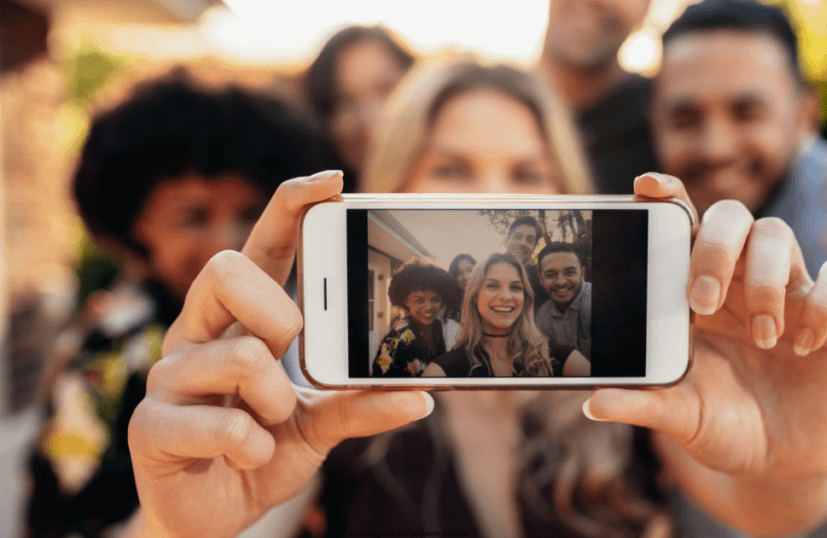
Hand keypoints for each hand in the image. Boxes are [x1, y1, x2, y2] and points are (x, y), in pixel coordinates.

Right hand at [127, 171, 432, 537]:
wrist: (216, 511)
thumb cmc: (265, 448)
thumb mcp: (322, 423)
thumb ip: (360, 401)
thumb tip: (420, 394)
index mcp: (240, 319)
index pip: (261, 245)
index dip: (290, 207)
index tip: (332, 182)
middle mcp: (199, 333)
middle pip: (225, 268)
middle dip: (276, 308)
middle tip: (292, 347)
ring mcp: (169, 377)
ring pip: (235, 354)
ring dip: (276, 400)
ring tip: (274, 424)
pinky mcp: (150, 426)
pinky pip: (216, 423)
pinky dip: (250, 446)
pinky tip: (248, 455)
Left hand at [586, 173, 826, 530]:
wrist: (778, 462)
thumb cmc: (721, 425)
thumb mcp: (679, 417)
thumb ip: (642, 403)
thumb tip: (592, 403)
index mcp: (696, 290)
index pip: (683, 223)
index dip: (668, 195)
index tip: (647, 187)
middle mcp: (741, 280)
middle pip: (731, 215)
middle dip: (714, 247)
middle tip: (701, 301)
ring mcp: (791, 292)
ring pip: (779, 234)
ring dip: (765, 281)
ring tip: (762, 338)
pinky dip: (825, 304)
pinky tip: (805, 345)